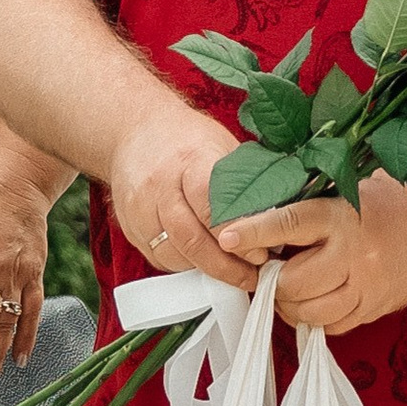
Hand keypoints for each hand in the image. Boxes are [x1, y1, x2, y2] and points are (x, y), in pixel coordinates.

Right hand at [108, 102, 259, 293]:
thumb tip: (278, 218)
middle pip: (191, 238)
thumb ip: (245, 181)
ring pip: (173, 254)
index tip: (259, 253)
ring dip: (204, 269)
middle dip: (224, 265)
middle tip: (250, 276)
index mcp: (189, 161)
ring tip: (231, 272)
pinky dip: (183, 265)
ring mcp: (139, 207)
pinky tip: (202, 262)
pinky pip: (158, 257)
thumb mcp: (221, 147)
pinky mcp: (128, 225)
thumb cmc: (185, 139)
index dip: (236, 235)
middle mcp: (160, 185)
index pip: (212, 207)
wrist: (133, 130)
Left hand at [214, 169, 406, 333]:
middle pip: (293, 282)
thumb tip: (257, 213)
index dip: (254, 233)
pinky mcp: (374, 308)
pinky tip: (313, 300)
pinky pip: (330, 326)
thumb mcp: (348, 190)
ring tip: (289, 287)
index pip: (288, 224)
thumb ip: (309, 204)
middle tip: (271, 269)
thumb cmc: (387, 203)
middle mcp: (354, 253)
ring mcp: (366, 286)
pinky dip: (313, 318)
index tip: (226, 237)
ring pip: (309, 311)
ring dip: (289, 304)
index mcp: (342, 216)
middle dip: (273, 279)